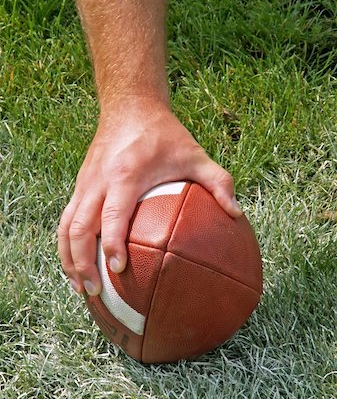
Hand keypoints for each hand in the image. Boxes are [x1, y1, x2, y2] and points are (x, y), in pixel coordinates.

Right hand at [57, 98, 241, 295]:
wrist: (129, 106)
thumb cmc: (163, 133)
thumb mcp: (194, 154)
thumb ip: (218, 182)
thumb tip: (237, 214)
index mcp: (125, 176)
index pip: (111, 216)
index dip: (111, 244)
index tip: (118, 270)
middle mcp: (98, 182)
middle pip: (77, 227)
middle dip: (81, 263)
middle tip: (94, 292)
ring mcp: (85, 183)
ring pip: (65, 227)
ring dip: (68, 259)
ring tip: (80, 287)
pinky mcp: (80, 185)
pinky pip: (67, 219)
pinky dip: (67, 244)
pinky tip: (77, 263)